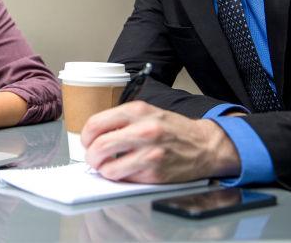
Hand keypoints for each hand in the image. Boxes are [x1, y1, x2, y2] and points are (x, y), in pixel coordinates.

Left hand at [80, 101, 239, 183]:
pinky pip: (125, 179)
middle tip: (93, 158)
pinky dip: (121, 177)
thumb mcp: (148, 112)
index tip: (87, 141)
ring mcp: (150, 153)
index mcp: (138, 111)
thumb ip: (122, 120)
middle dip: (91, 156)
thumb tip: (94, 135)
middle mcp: (144, 131)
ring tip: (108, 167)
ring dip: (103, 170)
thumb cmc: (173, 129)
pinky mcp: (155, 174)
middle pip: (98, 147)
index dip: (86, 136)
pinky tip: (127, 171)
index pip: (96, 124)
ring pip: (108, 168)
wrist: (204, 145)